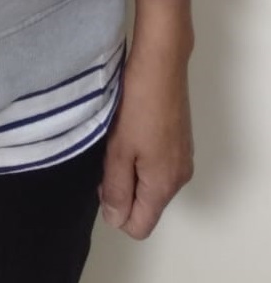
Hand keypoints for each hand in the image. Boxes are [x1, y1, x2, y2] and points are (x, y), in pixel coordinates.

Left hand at [99, 45, 193, 238]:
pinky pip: (157, 164)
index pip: (139, 226)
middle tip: (109, 154)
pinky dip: (141, 155)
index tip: (105, 179)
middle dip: (123, 188)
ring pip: (150, 183)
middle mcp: (179, 177)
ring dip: (131, 169)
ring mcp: (182, 158)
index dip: (117, 211)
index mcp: (164, 185)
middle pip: (146, 205)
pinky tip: (132, 127)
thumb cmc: (138, 104)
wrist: (161, 62)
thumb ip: (116, 188)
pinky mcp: (180, 140)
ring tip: (120, 137)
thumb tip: (116, 219)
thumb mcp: (119, 149)